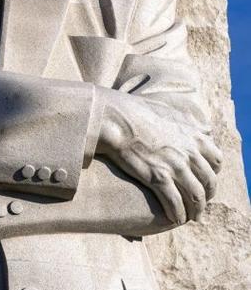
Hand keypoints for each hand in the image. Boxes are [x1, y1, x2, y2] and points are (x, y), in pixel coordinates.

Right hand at [97, 90, 222, 223]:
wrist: (112, 118)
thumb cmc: (134, 111)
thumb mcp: (167, 110)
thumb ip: (182, 119)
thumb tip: (189, 123)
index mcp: (193, 137)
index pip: (216, 161)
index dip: (213, 174)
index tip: (205, 181)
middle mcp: (189, 153)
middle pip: (209, 182)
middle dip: (207, 196)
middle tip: (200, 205)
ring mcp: (175, 166)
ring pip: (195, 196)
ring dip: (195, 210)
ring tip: (191, 217)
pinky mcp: (158, 178)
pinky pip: (174, 202)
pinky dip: (177, 213)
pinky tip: (174, 219)